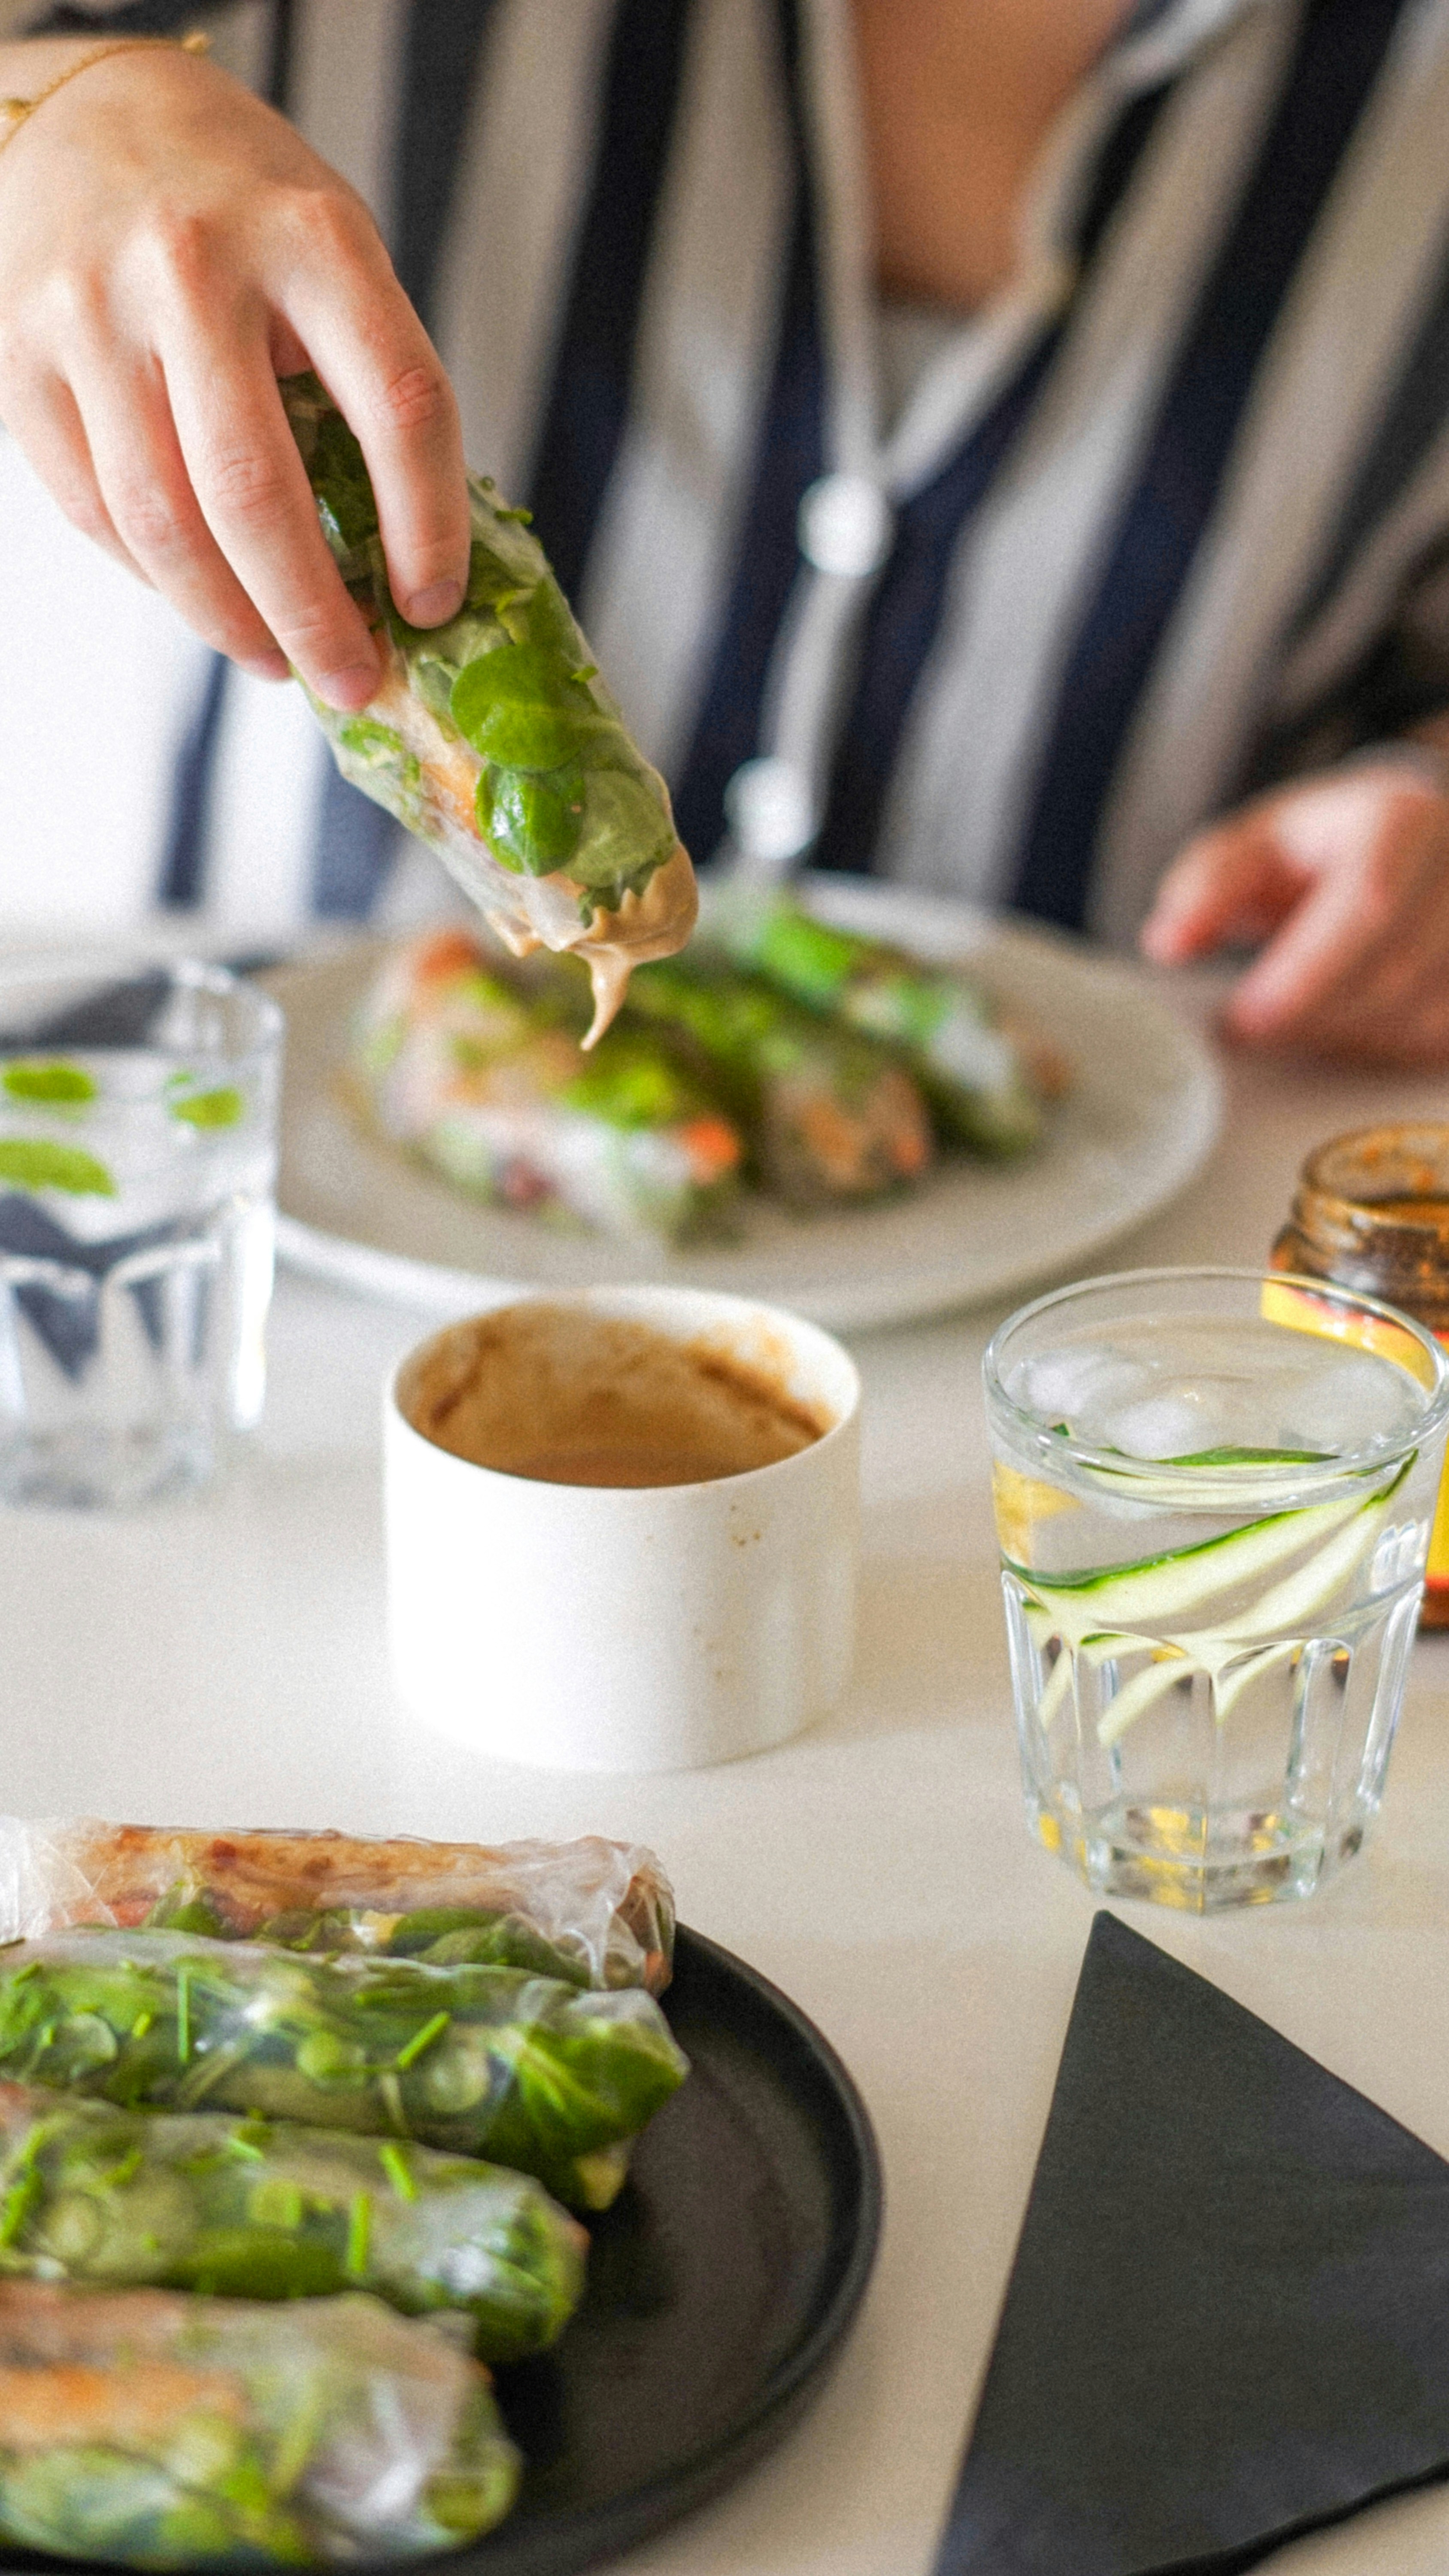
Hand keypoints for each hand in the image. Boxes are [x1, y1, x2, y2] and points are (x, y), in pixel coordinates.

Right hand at [0, 38, 469, 708]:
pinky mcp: (21, 359)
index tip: (432, 606)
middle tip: (353, 680)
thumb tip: (399, 569)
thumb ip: (366, 390)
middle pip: (257, 492)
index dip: (427, 528)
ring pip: (163, 523)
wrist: (95, 116)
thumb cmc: (245, 213)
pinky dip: (156, 579)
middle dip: (313, 615)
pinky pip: (95, 511)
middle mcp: (191, 265)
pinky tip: (205, 601)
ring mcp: (92, 312)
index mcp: (309, 236)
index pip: (399, 408)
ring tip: (277, 662)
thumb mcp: (333, 258)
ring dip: (229, 621)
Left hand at [1139, 754, 1448, 1066]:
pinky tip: (1341, 1028)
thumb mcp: (1255, 844)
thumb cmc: (1322, 846)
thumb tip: (1167, 942)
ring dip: (1342, 1039)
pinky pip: (1435, 1041)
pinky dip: (1379, 1050)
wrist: (1406, 842)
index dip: (1304, 974)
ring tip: (1291, 1021)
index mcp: (1401, 818)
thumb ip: (1206, 886)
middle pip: (1395, 971)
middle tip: (1249, 1031)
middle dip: (1312, 1018)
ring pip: (1420, 1017)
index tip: (1242, 1020)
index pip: (1367, 903)